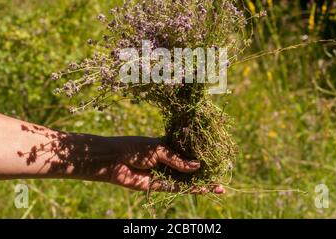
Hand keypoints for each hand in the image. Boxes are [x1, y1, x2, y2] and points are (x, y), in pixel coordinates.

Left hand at [106, 136, 224, 193]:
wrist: (113, 160)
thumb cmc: (134, 147)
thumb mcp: (158, 149)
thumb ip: (177, 160)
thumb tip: (197, 166)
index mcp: (167, 146)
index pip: (188, 151)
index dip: (201, 155)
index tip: (216, 157)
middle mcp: (168, 161)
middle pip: (190, 167)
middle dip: (205, 171)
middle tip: (222, 174)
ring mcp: (164, 173)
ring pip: (187, 180)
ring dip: (201, 183)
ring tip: (219, 187)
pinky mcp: (159, 186)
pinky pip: (178, 188)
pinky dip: (190, 190)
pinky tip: (203, 190)